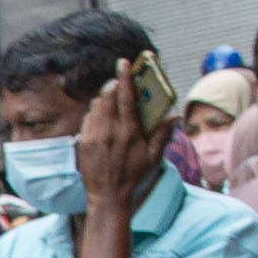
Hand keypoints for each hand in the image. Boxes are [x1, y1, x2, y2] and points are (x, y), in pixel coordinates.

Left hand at [71, 72, 152, 222]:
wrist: (108, 196)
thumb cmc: (133, 176)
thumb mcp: (153, 157)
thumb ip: (162, 134)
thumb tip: (174, 117)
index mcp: (129, 131)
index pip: (125, 96)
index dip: (124, 76)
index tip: (123, 62)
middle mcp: (109, 130)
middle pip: (107, 96)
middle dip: (113, 85)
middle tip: (119, 83)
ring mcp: (93, 135)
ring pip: (96, 105)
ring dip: (103, 98)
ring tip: (111, 100)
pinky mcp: (82, 142)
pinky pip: (88, 119)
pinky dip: (95, 113)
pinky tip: (101, 117)